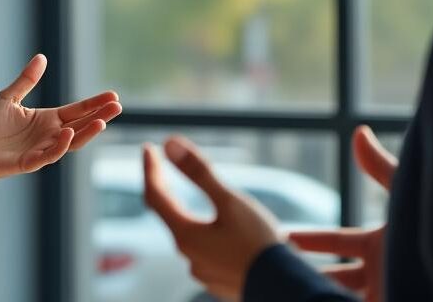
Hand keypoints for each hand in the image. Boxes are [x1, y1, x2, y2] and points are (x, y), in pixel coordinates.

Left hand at [0, 54, 121, 194]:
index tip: (113, 95)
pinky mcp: (29, 162)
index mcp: (48, 119)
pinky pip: (48, 155)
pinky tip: (68, 132)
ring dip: (86, 132)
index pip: (77, 110)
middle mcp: (50, 135)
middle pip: (81, 125)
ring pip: (71, 142)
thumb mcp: (8, 98)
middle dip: (99, 116)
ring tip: (101, 121)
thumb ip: (26, 80)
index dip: (94, 103)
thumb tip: (42, 57)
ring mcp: (41, 149)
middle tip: (117, 106)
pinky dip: (60, 145)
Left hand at [143, 137, 279, 301]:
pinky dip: (203, 230)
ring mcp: (204, 271)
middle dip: (164, 186)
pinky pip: (204, 249)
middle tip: (161, 163)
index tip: (148, 148)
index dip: (150, 169)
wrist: (285, 288)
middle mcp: (189, 256)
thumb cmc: (259, 245)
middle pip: (168, 214)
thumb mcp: (230, 201)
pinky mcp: (219, 279)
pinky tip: (217, 226)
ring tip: (188, 192)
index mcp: (186, 236)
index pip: (155, 196)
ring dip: (184, 210)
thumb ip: (199, 172)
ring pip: (187, 234)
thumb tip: (170, 144)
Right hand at [288, 125, 397, 301]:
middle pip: (331, 275)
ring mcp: (383, 292)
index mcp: (378, 245)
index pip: (335, 241)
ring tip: (282, 290)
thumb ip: (380, 167)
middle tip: (272, 268)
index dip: (307, 239)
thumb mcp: (405, 195)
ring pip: (336, 294)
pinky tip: (307, 301)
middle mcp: (379, 272)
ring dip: (313, 291)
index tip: (282, 235)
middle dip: (302, 272)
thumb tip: (359, 130)